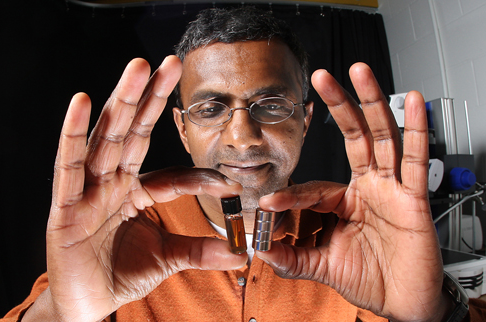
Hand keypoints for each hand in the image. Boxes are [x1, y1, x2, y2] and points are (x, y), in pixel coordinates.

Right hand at [24, 57, 245, 321]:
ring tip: (139, 67)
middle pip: (133, 132)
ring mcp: (87, 191)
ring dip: (122, 101)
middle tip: (172, 63)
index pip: (171, 174)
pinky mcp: (64, 206)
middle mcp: (111, 183)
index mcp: (134, 192)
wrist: (86, 305)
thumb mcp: (167, 259)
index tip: (229, 181)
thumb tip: (241, 252)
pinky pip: (68, 166)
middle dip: (151, 98)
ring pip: (106, 138)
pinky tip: (80, 102)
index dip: (199, 176)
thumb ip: (201, 252)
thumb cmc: (120, 274)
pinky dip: (72, 134)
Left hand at [257, 63, 445, 321]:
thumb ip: (292, 258)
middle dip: (338, 106)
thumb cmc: (368, 279)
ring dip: (370, 103)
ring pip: (381, 137)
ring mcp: (390, 189)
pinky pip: (414, 160)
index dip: (291, 196)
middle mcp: (367, 187)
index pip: (313, 188)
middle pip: (352, 137)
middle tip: (320, 77)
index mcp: (343, 202)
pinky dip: (415, 130)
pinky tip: (410, 101)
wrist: (402, 301)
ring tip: (359, 71)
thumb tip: (260, 251)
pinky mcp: (412, 198)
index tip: (268, 205)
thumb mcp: (321, 267)